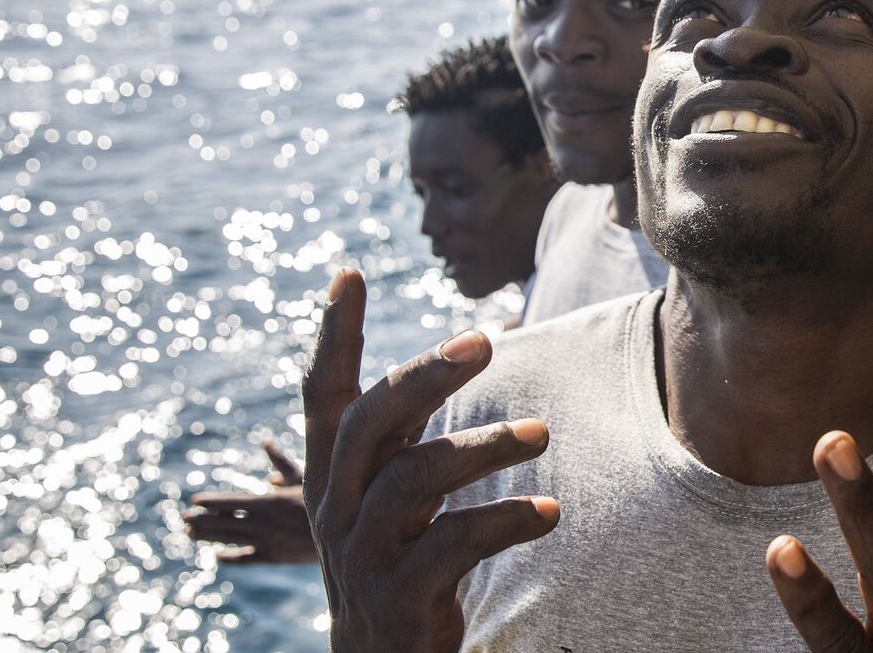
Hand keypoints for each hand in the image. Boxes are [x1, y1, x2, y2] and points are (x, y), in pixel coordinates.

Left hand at [184, 441, 317, 563]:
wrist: (343, 532)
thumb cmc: (325, 499)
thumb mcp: (303, 477)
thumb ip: (281, 463)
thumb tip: (266, 443)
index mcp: (267, 502)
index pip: (229, 502)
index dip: (210, 502)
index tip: (193, 501)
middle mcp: (261, 523)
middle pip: (223, 522)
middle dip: (201, 520)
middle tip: (183, 519)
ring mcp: (265, 542)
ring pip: (229, 539)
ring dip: (208, 536)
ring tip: (189, 534)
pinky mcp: (272, 557)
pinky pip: (245, 558)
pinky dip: (230, 557)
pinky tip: (217, 556)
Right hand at [303, 270, 559, 651]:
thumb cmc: (401, 559)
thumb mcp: (396, 493)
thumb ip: (413, 433)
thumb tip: (474, 341)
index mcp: (332, 474)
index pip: (322, 394)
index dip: (332, 336)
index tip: (347, 273)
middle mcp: (336, 507)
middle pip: (370, 422)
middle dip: (425, 374)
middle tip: (484, 340)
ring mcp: (361, 554)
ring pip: (413, 480)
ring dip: (483, 448)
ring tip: (543, 433)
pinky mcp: (397, 598)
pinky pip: (451, 545)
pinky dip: (505, 521)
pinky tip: (550, 513)